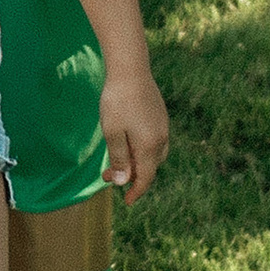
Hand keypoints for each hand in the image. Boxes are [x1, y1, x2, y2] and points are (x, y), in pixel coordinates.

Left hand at [98, 59, 168, 204]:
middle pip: (150, 167)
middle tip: (107, 176)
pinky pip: (153, 140)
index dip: (136, 191)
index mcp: (150, 146)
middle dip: (132, 176)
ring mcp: (162, 126)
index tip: (127, 202)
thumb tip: (123, 183)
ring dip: (136, 161)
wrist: (130, 69)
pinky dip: (141, 148)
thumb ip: (118, 159)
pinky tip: (126, 141)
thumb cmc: (117, 102)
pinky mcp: (160, 115)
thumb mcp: (112, 133)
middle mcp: (161, 138)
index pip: (146, 177)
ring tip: (116, 160)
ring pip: (153, 154)